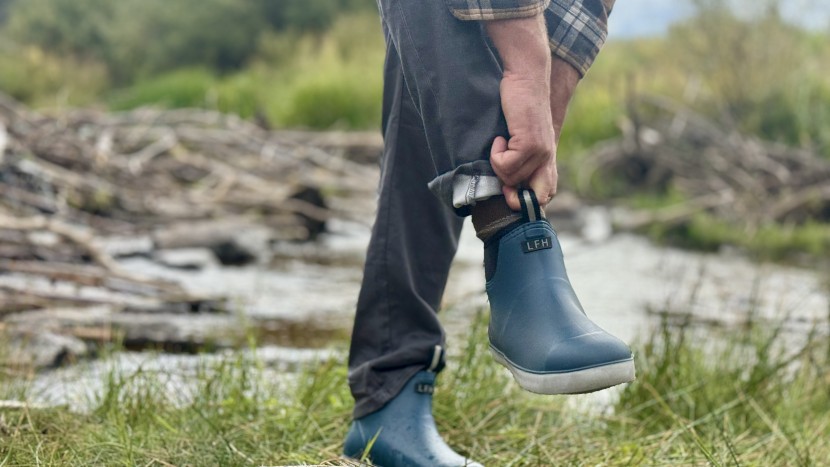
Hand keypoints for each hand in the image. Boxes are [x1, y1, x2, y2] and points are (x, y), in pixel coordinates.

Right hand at [489, 73, 557, 209]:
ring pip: (511, 179)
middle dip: (511, 192)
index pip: (546, 194)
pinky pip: (505, 165)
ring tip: (500, 143)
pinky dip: (495, 154)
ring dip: (497, 164)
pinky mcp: (529, 143)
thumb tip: (506, 183)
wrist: (526, 78)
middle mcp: (547, 158)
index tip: (508, 189)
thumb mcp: (522, 135)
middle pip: (531, 195)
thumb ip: (521, 156)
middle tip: (500, 170)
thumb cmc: (518, 104)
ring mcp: (540, 152)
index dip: (526, 199)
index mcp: (547, 158)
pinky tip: (499, 138)